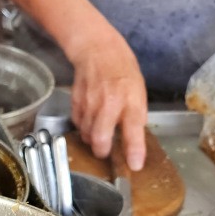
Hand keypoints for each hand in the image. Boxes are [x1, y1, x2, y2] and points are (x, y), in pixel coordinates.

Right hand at [67, 28, 147, 170]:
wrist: (97, 49)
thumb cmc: (122, 69)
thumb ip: (135, 114)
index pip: (133, 130)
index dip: (134, 151)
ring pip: (87, 134)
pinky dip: (83, 127)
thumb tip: (132, 136)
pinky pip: (78, 124)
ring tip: (98, 133)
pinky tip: (89, 121)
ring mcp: (90, 104)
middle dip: (102, 150)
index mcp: (130, 100)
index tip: (135, 165)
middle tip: (106, 151)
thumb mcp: (138, 90)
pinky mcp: (76, 103)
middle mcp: (109, 104)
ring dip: (92, 139)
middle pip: (100, 139)